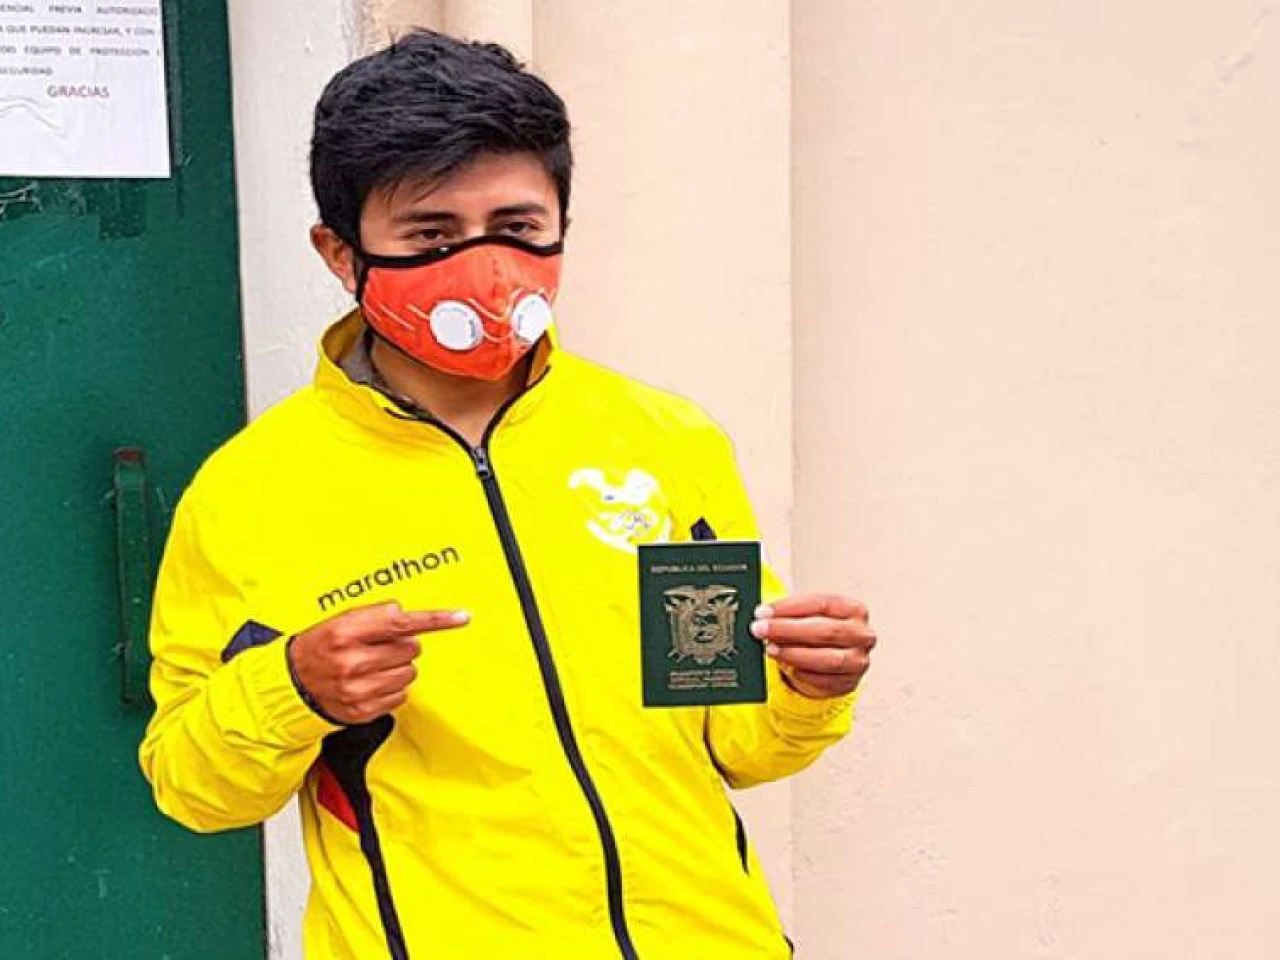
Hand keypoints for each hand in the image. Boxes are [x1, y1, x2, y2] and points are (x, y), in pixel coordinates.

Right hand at [288, 601, 469, 723]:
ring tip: (373, 666)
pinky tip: (372, 683)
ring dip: (398, 668)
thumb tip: (406, 615)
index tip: (460, 617)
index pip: (401, 622)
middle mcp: (351, 661)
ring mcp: (357, 689)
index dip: (435, 619)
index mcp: (345, 632)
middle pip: (411, 648)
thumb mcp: (341, 621)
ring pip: (410, 673)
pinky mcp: (362, 710)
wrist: (293, 684)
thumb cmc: (321, 647)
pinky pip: (401, 696)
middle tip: (379, 647)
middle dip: (402, 645)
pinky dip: (391, 689)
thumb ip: (375, 616)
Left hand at [750, 594, 875, 699]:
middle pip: (824, 630)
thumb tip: (764, 617)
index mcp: (854, 609)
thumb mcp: (808, 617)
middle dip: (787, 629)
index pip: (820, 603)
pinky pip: (823, 680)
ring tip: (771, 649)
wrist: (832, 663)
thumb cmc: (819, 634)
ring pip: (826, 658)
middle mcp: (861, 634)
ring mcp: (858, 660)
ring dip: (794, 654)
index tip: (763, 612)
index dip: (788, 607)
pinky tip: (788, 667)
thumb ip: (791, 615)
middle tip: (761, 629)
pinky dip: (802, 673)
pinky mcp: (849, 682)